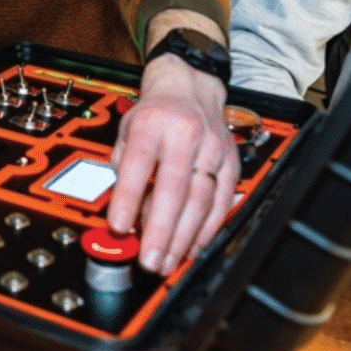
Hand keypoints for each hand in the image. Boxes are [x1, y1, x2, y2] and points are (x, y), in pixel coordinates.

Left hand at [107, 54, 237, 275]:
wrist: (189, 89)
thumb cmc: (154, 114)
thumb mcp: (126, 131)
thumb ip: (123, 170)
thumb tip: (123, 216)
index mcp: (151, 123)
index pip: (138, 164)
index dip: (128, 198)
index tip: (119, 228)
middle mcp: (184, 134)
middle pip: (174, 188)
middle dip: (161, 230)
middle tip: (150, 260)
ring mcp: (212, 148)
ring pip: (201, 200)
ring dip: (184, 237)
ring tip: (168, 261)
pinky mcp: (232, 163)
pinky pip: (222, 202)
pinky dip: (207, 229)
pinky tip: (193, 247)